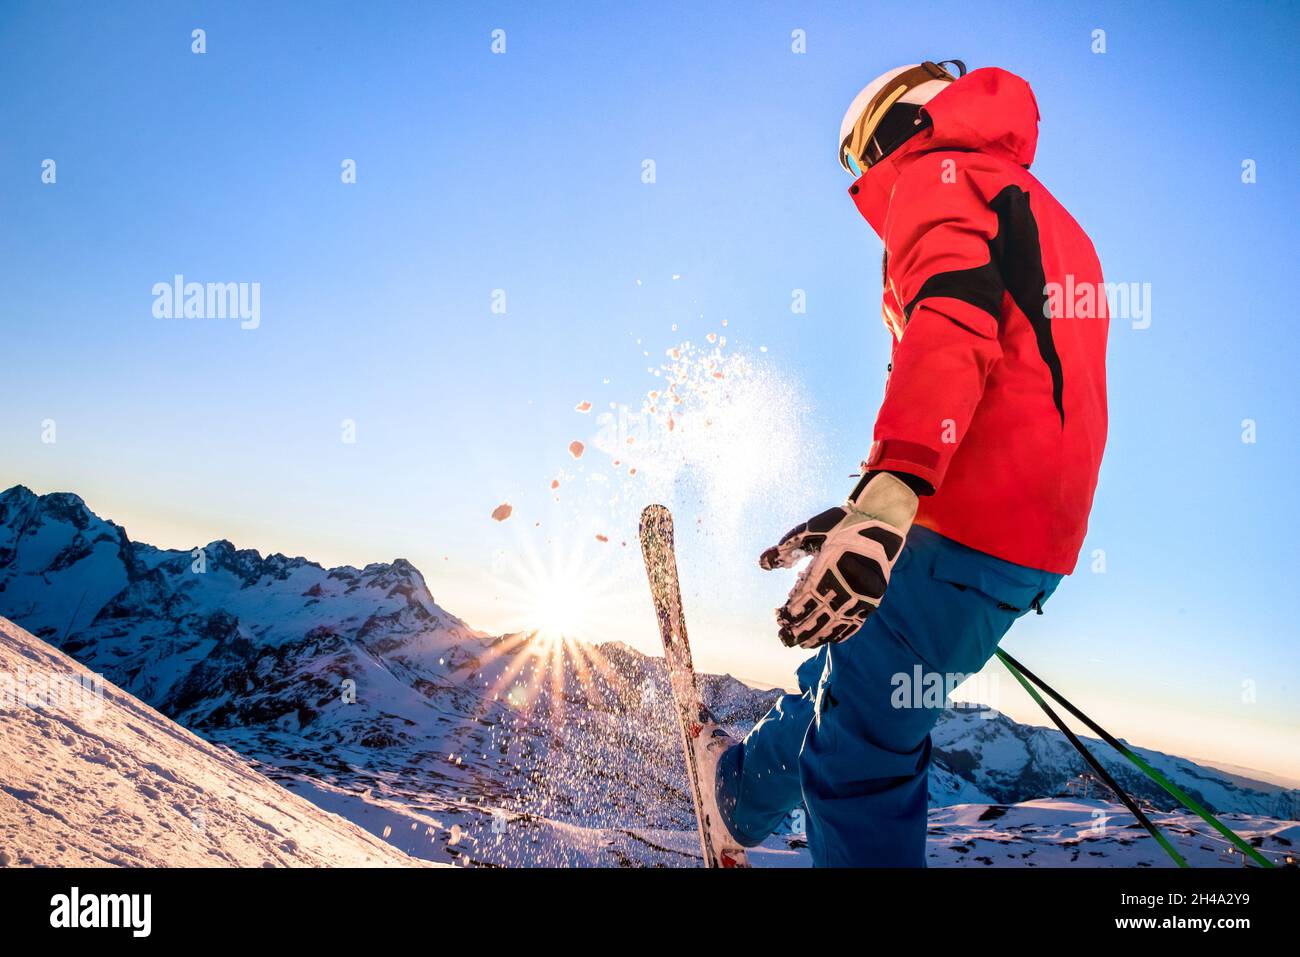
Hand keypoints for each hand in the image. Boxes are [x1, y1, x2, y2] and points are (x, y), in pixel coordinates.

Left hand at [759, 471, 917, 648]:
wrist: (881, 522)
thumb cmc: (842, 524)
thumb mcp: (811, 530)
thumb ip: (787, 548)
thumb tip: (762, 564)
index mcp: (828, 568)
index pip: (806, 599)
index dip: (792, 612)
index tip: (779, 619)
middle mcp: (845, 585)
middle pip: (819, 616)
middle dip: (800, 630)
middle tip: (785, 639)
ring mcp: (861, 595)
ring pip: (837, 623)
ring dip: (819, 636)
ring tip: (804, 644)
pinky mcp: (873, 599)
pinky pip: (856, 622)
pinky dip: (843, 632)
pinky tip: (831, 639)